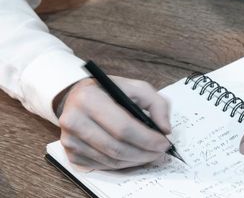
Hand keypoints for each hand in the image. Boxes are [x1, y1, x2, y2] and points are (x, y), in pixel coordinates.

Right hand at [56, 76, 171, 169]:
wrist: (77, 97)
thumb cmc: (109, 92)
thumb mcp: (135, 87)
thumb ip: (156, 104)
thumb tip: (165, 129)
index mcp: (89, 98)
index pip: (123, 127)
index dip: (147, 139)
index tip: (164, 143)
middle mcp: (73, 120)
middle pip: (117, 147)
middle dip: (144, 153)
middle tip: (160, 152)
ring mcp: (69, 140)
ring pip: (110, 160)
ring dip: (135, 161)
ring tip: (150, 155)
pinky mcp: (70, 154)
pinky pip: (102, 166)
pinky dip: (122, 164)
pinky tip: (133, 157)